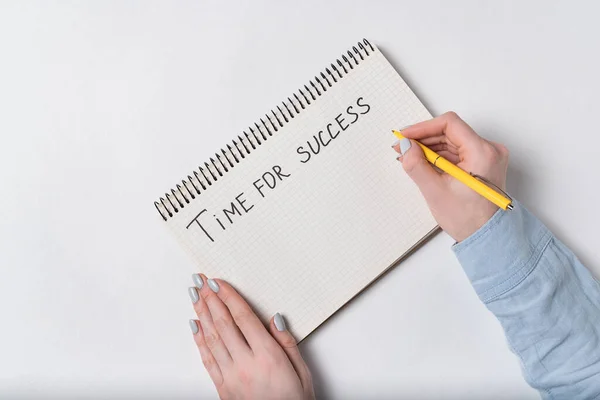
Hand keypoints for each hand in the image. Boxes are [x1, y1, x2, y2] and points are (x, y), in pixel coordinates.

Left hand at [188, 274, 314, 399]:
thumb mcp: (302, 372)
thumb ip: (286, 343)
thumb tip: (274, 319)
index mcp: (268, 356)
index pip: (243, 318)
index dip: (229, 297)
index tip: (218, 282)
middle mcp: (246, 364)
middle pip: (224, 324)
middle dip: (210, 300)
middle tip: (201, 282)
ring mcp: (231, 377)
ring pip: (212, 339)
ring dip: (202, 315)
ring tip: (195, 296)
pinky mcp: (223, 388)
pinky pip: (207, 359)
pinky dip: (200, 340)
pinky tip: (196, 327)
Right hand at [393, 112, 508, 241]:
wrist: (487, 238)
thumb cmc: (469, 220)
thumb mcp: (435, 191)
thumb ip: (416, 165)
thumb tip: (405, 146)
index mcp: (482, 153)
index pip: (449, 124)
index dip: (423, 128)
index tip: (406, 136)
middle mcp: (490, 150)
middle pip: (451, 132)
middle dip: (424, 139)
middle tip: (403, 148)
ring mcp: (488, 157)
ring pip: (453, 141)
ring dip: (430, 148)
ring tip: (410, 158)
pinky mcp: (483, 164)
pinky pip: (458, 152)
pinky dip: (440, 156)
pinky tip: (424, 163)